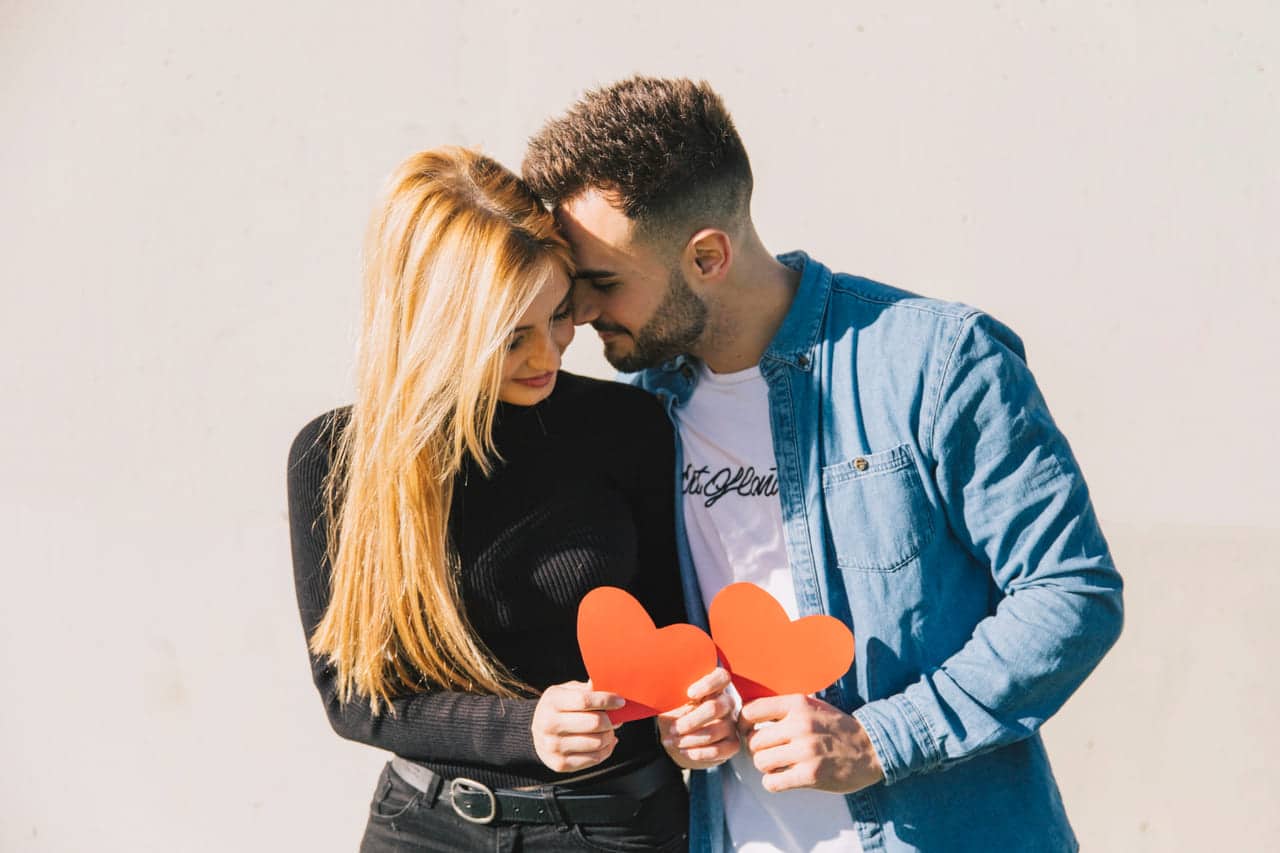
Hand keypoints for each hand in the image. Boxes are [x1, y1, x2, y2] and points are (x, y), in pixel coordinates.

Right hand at [532, 680, 622, 772]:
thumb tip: (608, 685)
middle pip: (594, 723)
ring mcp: (553, 746)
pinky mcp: (560, 764)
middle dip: (611, 720)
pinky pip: (594, 759)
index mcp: (552, 702)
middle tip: (615, 718)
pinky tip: (605, 743)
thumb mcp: (565, 691)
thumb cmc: (557, 708)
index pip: (584, 700)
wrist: (537, 733)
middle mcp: (549, 725)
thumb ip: (586, 689)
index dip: (606, 700)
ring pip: (597, 742)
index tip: (620, 701)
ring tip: (608, 730)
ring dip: (609, 736)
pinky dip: (606, 750)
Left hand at [656, 667, 740, 769]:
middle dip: (690, 721)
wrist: (676, 738)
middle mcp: (726, 703)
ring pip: (714, 732)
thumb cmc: (675, 713)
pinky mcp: (731, 744)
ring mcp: (731, 724)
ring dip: (689, 739)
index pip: (721, 677)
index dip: (708, 684)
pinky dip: (698, 753)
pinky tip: (684, 751)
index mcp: (713, 687)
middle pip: (715, 708)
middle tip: (674, 729)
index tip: (689, 693)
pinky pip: (719, 750)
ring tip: (674, 741)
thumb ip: (673, 694)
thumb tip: (662, 689)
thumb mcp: (671, 701)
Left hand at [739, 694, 883, 793]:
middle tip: (765, 752)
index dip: (743, 723)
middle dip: (755, 749)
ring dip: (764, 766)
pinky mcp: (811, 775)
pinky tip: (782, 778)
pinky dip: (773, 782)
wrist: (871, 749)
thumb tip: (748, 713)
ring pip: (760, 761)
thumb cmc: (836, 728)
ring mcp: (806, 751)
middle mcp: (800, 725)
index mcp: (798, 704)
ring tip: (776, 765)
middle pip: (753, 740)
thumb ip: (784, 708)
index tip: (747, 730)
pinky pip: (773, 782)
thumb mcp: (812, 706)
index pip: (751, 710)